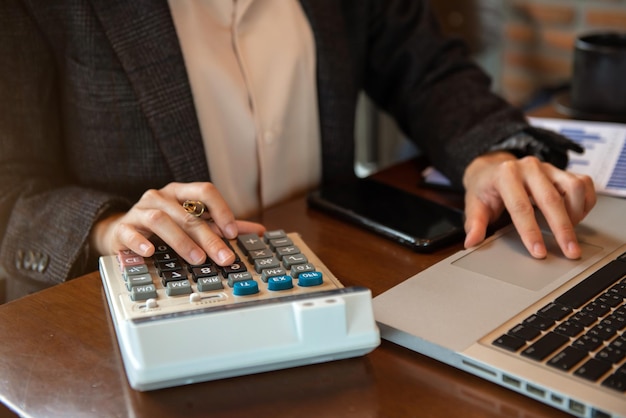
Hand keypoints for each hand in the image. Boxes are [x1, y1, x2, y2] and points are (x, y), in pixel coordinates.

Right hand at [90, 182, 265, 265]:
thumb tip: (258, 231)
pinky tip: (151, 252)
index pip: (205, 191)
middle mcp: (161, 197)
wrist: (123, 230)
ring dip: (181, 240)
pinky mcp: (123, 228)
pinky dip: (141, 241)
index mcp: (181, 193)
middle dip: (209, 237)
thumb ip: (223, 226)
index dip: (222, 209)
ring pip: (161, 220)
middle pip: (188, 214)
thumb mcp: (194, 222)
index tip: (234, 232)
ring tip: (196, 259)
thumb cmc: (164, 225)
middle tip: (223, 257)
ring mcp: (140, 211)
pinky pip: (130, 232)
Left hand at [462, 152, 595, 258]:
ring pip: (573, 187)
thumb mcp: (474, 205)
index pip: (520, 207)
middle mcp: (528, 167)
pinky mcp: (561, 170)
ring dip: (576, 213)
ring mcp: (547, 167)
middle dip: (562, 229)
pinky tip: (576, 217)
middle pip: (551, 199)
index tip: (539, 252)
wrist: (491, 168)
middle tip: (569, 252)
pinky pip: (583, 183)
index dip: (530, 231)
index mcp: (505, 175)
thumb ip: (474, 224)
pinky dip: (585, 202)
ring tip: (569, 231)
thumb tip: (472, 242)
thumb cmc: (485, 188)